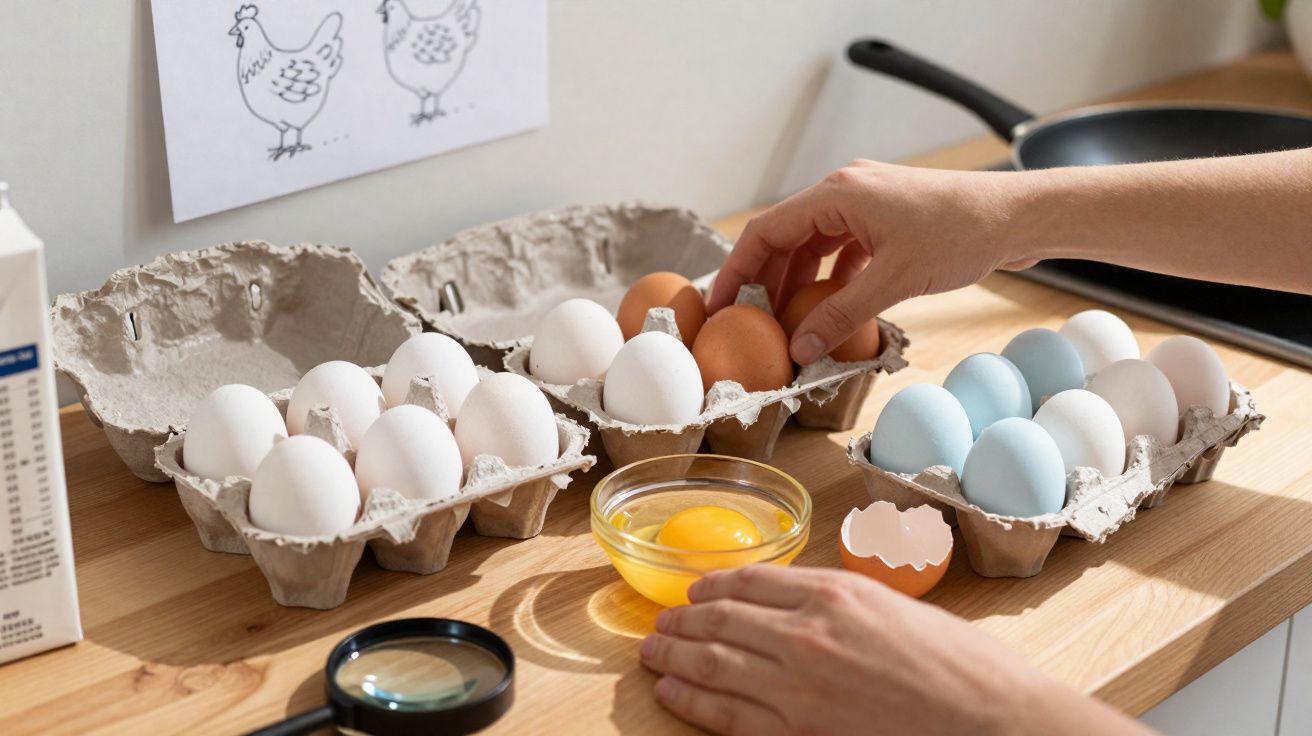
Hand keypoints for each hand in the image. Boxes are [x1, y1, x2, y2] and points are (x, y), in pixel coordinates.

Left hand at [640, 565, 1149, 735]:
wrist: (996, 724)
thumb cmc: (965, 670)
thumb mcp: (900, 609)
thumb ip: (843, 605)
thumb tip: (802, 608)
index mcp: (836, 593)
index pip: (750, 582)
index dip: (712, 587)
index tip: (695, 593)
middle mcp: (808, 634)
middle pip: (720, 620)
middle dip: (681, 622)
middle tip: (659, 625)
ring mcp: (798, 689)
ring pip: (713, 664)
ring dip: (674, 657)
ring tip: (652, 653)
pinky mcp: (799, 735)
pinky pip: (727, 717)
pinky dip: (691, 702)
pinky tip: (671, 695)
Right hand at [707, 160, 1036, 364]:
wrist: (1019, 215)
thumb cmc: (962, 232)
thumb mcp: (895, 281)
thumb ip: (841, 315)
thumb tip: (800, 348)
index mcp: (838, 193)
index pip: (766, 231)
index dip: (736, 270)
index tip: (718, 305)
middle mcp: (845, 191)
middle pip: (785, 237)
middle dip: (765, 281)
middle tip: (751, 324)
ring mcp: (866, 203)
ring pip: (813, 244)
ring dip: (798, 282)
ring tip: (788, 322)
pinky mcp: (886, 219)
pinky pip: (842, 248)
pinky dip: (830, 278)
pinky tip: (832, 308)